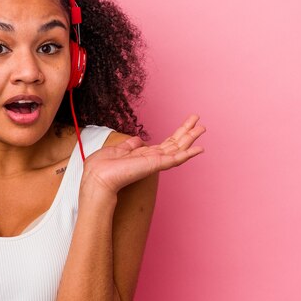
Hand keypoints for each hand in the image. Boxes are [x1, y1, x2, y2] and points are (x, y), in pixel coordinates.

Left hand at [82, 114, 205, 195]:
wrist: (98, 177)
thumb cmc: (103, 167)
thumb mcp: (118, 150)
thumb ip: (130, 145)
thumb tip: (138, 139)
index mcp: (144, 156)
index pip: (165, 144)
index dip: (177, 134)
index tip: (187, 123)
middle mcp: (152, 159)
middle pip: (175, 145)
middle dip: (187, 132)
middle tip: (200, 122)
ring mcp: (155, 163)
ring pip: (178, 149)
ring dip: (191, 138)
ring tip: (203, 127)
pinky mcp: (156, 165)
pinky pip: (176, 159)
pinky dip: (188, 154)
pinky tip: (199, 148)